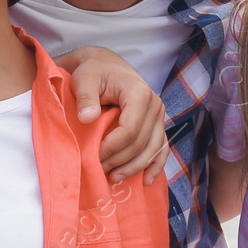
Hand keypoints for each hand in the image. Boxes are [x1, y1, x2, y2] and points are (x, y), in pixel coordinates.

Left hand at [67, 45, 170, 184]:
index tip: (95, 156)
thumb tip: (87, 118)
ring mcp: (159, 116)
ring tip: (114, 178)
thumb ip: (85, 97)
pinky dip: (155, 166)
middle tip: (100, 171)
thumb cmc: (94, 72)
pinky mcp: (158, 125)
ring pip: (153, 150)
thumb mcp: (85, 79)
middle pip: (142, 143)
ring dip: (135, 168)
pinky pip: (162, 148)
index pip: (130, 129)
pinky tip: (146, 181)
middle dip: (121, 161)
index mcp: (139, 93)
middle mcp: (155, 105)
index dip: (113, 147)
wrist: (106, 66)